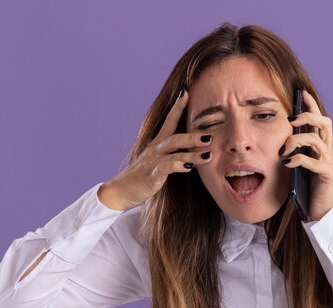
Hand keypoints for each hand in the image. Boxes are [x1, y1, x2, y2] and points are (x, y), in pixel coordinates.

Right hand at [100, 90, 212, 210]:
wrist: (121, 190)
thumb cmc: (143, 176)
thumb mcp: (158, 161)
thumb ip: (174, 154)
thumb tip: (193, 151)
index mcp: (157, 144)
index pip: (169, 121)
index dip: (177, 107)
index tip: (186, 92)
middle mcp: (155, 149)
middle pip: (176, 138)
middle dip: (193, 136)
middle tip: (211, 136)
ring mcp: (153, 162)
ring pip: (174, 153)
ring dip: (192, 154)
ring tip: (208, 155)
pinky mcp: (151, 175)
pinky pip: (166, 167)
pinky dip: (178, 166)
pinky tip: (189, 167)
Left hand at [279, 90, 332, 221]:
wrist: (320, 211)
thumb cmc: (308, 188)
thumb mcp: (298, 165)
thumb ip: (294, 151)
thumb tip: (279, 139)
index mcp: (321, 147)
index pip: (319, 120)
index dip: (312, 105)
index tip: (301, 93)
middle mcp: (328, 152)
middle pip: (324, 124)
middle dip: (308, 116)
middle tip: (291, 119)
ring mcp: (330, 163)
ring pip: (317, 141)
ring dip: (298, 140)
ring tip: (284, 148)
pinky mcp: (328, 175)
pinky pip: (314, 163)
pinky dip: (299, 160)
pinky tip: (288, 163)